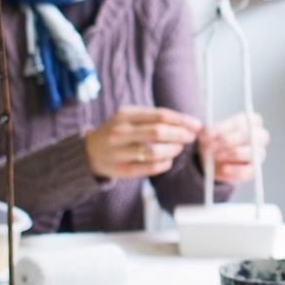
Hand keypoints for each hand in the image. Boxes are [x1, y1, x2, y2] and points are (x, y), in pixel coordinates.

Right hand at [85, 106, 200, 178]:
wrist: (89, 152)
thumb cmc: (117, 131)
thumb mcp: (129, 117)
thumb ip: (153, 117)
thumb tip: (186, 122)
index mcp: (124, 115)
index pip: (160, 115)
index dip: (182, 120)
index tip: (196, 125)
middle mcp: (120, 132)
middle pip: (158, 132)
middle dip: (180, 135)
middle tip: (190, 137)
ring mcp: (119, 152)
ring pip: (155, 152)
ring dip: (173, 150)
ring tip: (178, 148)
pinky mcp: (122, 170)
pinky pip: (150, 168)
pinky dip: (165, 164)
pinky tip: (168, 160)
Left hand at [198, 112, 269, 183]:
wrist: (215, 161)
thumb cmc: (216, 141)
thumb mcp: (209, 134)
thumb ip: (206, 130)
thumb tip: (200, 127)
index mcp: (250, 121)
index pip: (241, 121)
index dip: (224, 127)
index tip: (209, 133)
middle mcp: (260, 135)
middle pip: (250, 135)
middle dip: (229, 140)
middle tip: (212, 145)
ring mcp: (259, 153)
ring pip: (252, 152)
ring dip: (233, 154)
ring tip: (217, 156)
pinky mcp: (254, 169)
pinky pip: (248, 170)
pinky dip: (235, 169)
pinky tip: (224, 168)